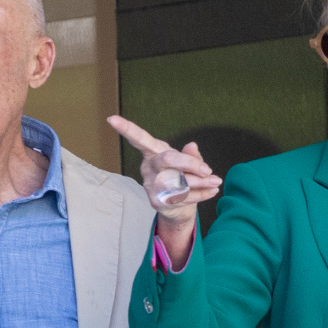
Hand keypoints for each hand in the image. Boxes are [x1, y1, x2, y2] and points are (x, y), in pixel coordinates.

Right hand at [106, 115, 221, 232]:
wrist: (178, 208)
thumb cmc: (182, 177)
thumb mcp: (188, 163)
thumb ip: (191, 155)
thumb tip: (192, 146)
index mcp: (153, 151)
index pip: (140, 139)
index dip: (127, 129)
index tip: (112, 119)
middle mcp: (148, 167)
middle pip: (167, 159)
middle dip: (191, 164)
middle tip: (208, 170)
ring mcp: (150, 185)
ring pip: (179, 181)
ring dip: (202, 182)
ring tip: (216, 181)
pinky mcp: (156, 201)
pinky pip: (183, 196)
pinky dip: (202, 194)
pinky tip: (211, 192)